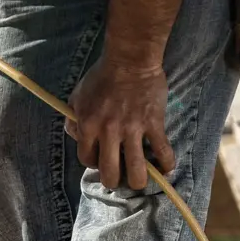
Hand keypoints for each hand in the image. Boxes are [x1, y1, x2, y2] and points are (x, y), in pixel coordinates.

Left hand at [67, 55, 174, 190]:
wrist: (130, 59)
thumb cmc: (102, 76)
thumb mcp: (78, 95)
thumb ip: (73, 119)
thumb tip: (76, 137)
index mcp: (88, 125)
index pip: (86, 159)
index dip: (94, 164)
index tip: (101, 161)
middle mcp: (108, 131)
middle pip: (110, 172)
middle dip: (114, 181)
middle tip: (120, 177)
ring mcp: (133, 129)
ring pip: (137, 170)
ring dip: (138, 182)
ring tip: (140, 181)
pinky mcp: (154, 124)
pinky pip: (163, 152)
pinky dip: (166, 165)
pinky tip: (166, 169)